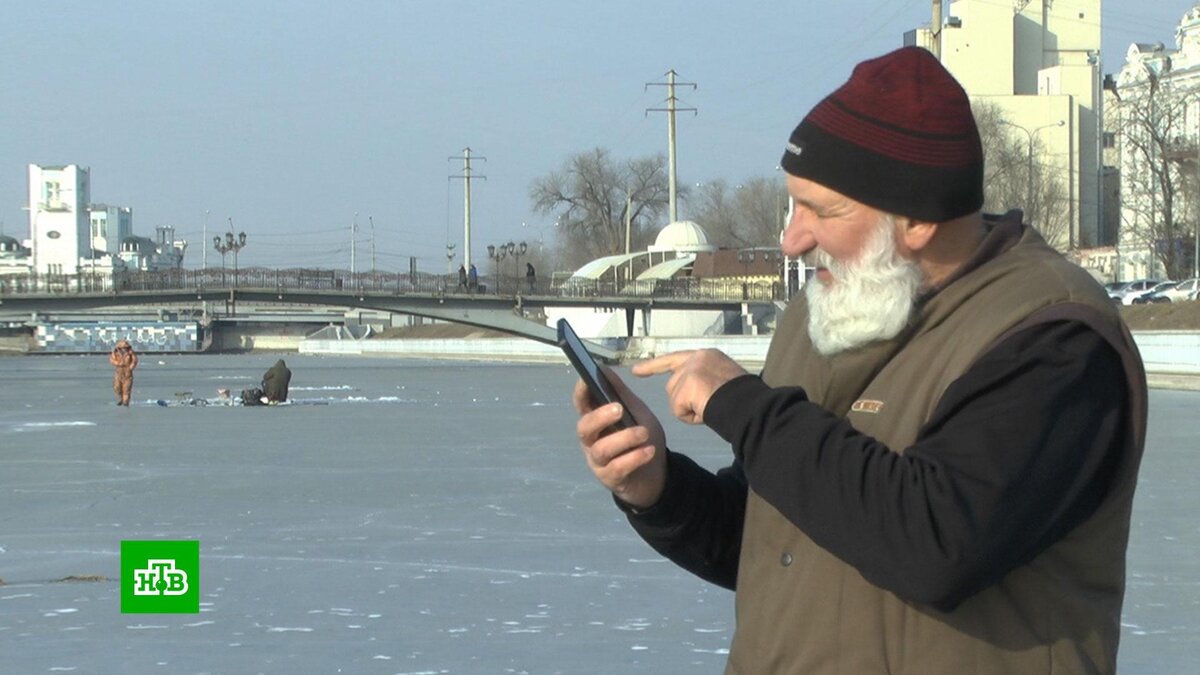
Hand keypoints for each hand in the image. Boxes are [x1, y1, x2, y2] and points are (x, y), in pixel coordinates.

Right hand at [573, 366, 666, 508]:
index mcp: (595, 421)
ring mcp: (598, 462)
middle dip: (599, 417)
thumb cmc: (640, 438)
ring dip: (624, 439)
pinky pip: (617, 468)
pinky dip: (634, 458)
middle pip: (584, 428)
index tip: (586, 378)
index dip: (580, 392)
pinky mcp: (611, 479)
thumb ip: (620, 392)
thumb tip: (602, 367)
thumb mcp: (635, 412)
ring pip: (601, 449)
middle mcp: (591, 441)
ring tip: (644, 433)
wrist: (656, 473)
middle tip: (619, 409)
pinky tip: (649, 451)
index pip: (581, 405)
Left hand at [632, 349, 746, 424]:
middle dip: (681, 399)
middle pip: (674, 385)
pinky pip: (678, 411)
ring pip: (675, 399)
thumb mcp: (723, 379)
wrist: (749, 404)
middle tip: (706, 406)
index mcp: (706, 355)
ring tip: (712, 407)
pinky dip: (691, 417)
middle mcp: (696, 358)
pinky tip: (707, 412)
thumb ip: (704, 379)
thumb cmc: (743, 399)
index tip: (636, 371)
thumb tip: (692, 393)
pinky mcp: (686, 386)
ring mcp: (690, 371)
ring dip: (690, 409)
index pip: (674, 359)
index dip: (654, 366)